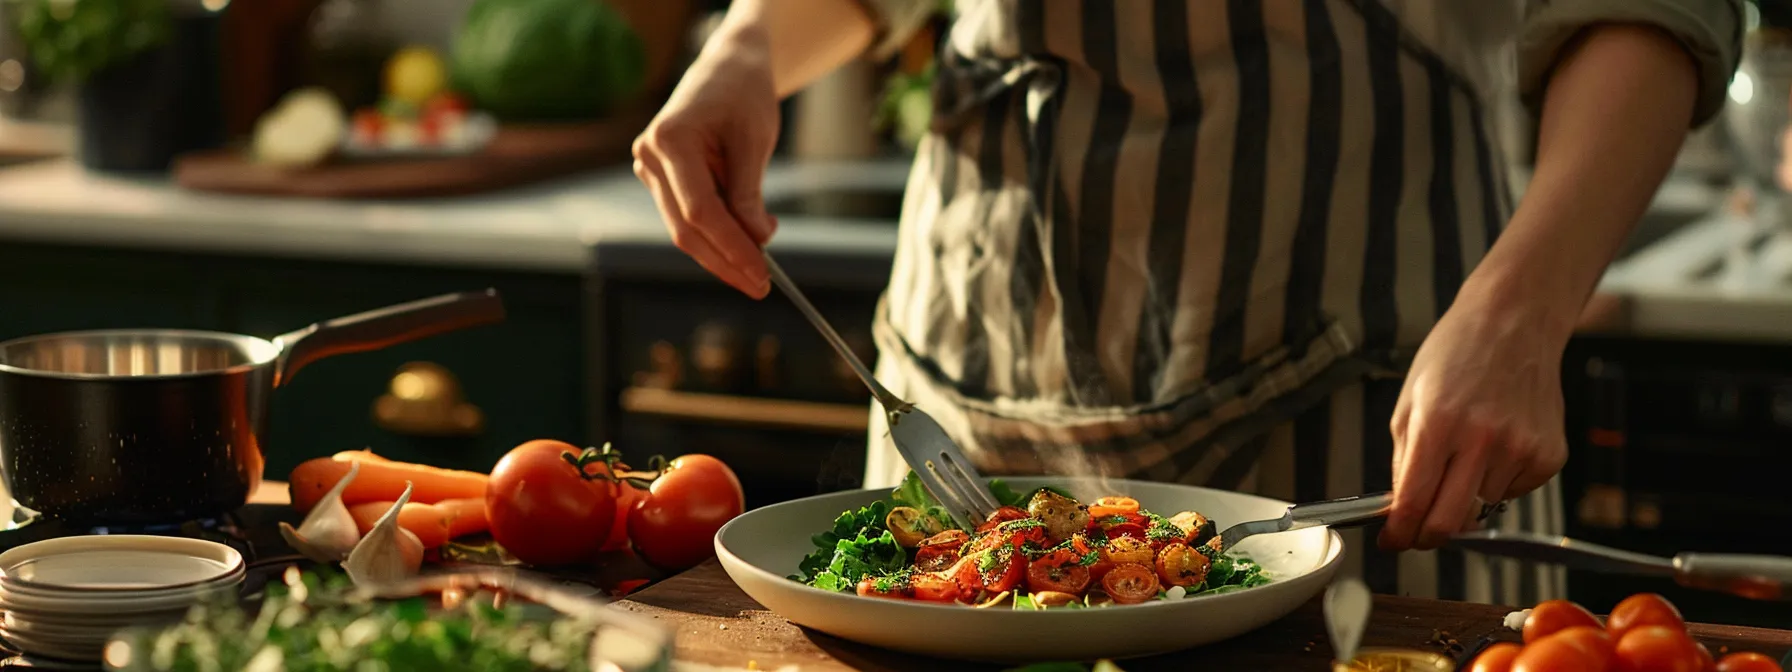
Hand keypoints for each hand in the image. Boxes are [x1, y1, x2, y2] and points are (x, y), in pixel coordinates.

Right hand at [632, 23, 780, 297]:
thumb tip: (757, 241)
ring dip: (722, 251)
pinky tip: (746, 241)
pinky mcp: (660, 177)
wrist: (728, 68)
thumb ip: (750, 194)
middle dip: (725, 261)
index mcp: (670, 139)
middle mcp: (650, 155)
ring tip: (760, 263)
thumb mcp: (754, 142)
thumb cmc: (743, 95)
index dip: (731, 248)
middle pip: (686, 228)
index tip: (761, 274)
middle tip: (760, 285)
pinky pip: (687, 216)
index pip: (701, 211)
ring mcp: (650, 168)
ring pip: (684, 228)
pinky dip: (716, 234)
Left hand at [1379, 293, 1568, 550]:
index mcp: (1439, 424)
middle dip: (1427, 536)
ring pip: (1482, 509)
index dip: (1399, 531)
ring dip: (1465, 498)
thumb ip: (1404, 459)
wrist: (1516, 322)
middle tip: (1417, 531)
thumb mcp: (1411, 400)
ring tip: (1466, 453)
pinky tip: (1495, 446)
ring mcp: (1521, 449)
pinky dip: (1497, 482)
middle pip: (1451, 523)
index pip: (1414, 502)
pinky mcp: (1550, 456)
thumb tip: (1401, 509)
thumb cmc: (1458, 354)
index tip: (1391, 540)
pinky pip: (1513, 492)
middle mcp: (1483, 440)